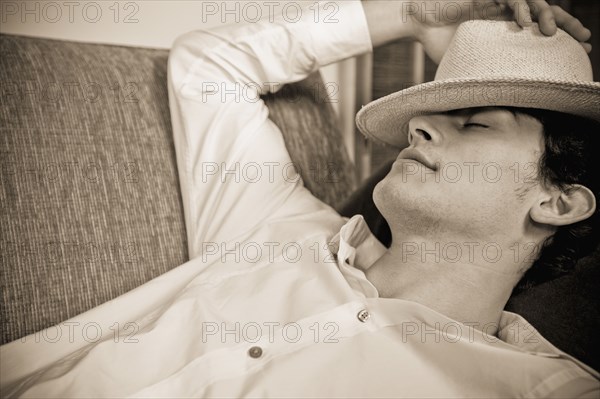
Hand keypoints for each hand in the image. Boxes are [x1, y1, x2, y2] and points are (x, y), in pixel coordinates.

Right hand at [408, 0, 591, 62]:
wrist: (419, 21)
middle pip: (546, 11)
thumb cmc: (437, 42)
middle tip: (584, 38)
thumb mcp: (464, 64)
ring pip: (534, 1)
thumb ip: (478, 77)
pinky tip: (524, 24)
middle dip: (567, 24)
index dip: (562, 36)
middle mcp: (507, 11)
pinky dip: (520, 7)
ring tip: (550, 32)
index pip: (541, 27)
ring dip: (545, 15)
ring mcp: (498, 0)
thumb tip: (486, 105)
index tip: (581, 48)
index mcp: (506, 26)